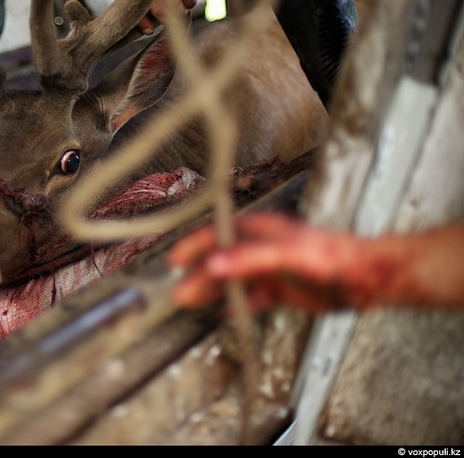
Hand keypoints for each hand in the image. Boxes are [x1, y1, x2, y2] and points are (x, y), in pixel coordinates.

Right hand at [169, 213, 378, 312]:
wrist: (368, 276)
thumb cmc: (335, 255)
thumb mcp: (288, 255)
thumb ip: (251, 259)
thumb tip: (214, 264)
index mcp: (261, 230)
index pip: (218, 235)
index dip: (194, 246)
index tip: (175, 260)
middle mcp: (262, 247)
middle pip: (221, 259)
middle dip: (198, 274)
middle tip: (178, 292)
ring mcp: (271, 268)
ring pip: (234, 279)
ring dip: (213, 290)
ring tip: (190, 302)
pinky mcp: (283, 288)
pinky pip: (253, 296)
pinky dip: (238, 304)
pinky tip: (225, 312)